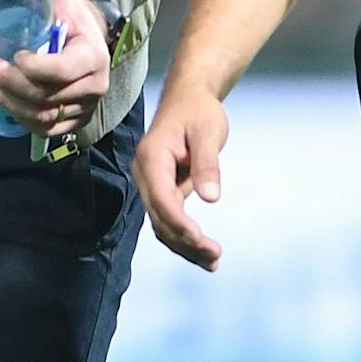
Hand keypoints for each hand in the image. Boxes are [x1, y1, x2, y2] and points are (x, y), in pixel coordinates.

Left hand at [0, 0, 111, 138]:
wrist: (92, 44)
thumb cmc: (75, 21)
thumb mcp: (64, 0)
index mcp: (93, 57)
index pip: (60, 70)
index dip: (32, 67)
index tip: (13, 54)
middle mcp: (94, 87)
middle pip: (45, 95)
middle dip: (9, 82)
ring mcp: (85, 109)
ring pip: (41, 115)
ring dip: (9, 101)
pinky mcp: (76, 123)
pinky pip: (46, 129)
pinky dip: (21, 118)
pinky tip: (4, 101)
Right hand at [132, 77, 227, 270]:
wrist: (188, 99)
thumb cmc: (198, 111)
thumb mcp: (208, 131)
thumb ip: (207, 164)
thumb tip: (210, 198)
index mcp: (152, 157)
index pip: (161, 198)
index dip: (179, 223)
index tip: (200, 240)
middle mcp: (145, 174)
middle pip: (159, 217)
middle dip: (185, 241)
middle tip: (215, 256)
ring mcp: (150, 183)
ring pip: (162, 224)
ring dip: (185, 246)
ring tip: (214, 262)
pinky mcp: (160, 190)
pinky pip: (168, 219)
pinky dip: (184, 238)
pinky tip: (204, 253)